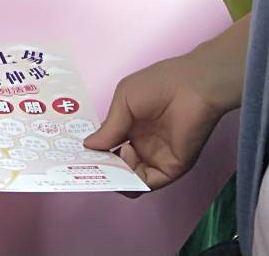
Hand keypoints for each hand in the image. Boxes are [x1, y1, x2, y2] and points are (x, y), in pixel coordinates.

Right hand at [82, 46, 238, 192]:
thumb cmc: (158, 84)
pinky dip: (133, 179)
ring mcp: (155, 158)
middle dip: (101, 169)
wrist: (192, 86)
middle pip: (117, 168)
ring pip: (130, 180)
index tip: (76, 155)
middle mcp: (141, 145)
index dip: (94, 152)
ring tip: (109, 160)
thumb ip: (108, 127)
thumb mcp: (124, 100)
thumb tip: (87, 146)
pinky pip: (148, 183)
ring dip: (116, 175)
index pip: (108, 148)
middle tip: (85, 166)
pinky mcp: (171, 168)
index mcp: (130, 128)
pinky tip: (126, 157)